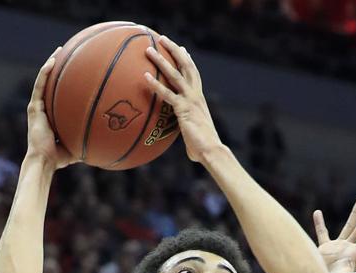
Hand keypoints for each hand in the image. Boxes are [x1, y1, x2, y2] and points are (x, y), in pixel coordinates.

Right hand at [25, 48, 78, 169]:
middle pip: (51, 82)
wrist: (44, 161)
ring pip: (44, 80)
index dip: (65, 81)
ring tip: (59, 50)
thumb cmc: (60, 157)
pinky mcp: (34, 108)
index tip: (76, 70)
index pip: (58, 94)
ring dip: (50, 64)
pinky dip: (45, 73)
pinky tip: (52, 62)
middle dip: (59, 67)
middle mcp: (43, 108)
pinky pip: (40, 86)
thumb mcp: (79, 142)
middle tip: (68, 53)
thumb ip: (89, 136)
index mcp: (52, 114)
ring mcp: (38, 107)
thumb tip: (109, 138)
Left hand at [144, 37, 223, 163]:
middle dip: (174, 50)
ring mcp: (190, 100)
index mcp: (199, 98)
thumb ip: (186, 130)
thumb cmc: (202, 148)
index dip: (187, 61)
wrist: (211, 150)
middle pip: (186, 66)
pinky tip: (145, 76)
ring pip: (175, 74)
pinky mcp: (183, 109)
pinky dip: (156, 84)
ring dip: (161, 60)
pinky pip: (167, 94)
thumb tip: (183, 142)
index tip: (181, 49)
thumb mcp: (193, 133)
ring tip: (148, 50)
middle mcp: (196, 95)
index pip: (194, 74)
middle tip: (163, 38)